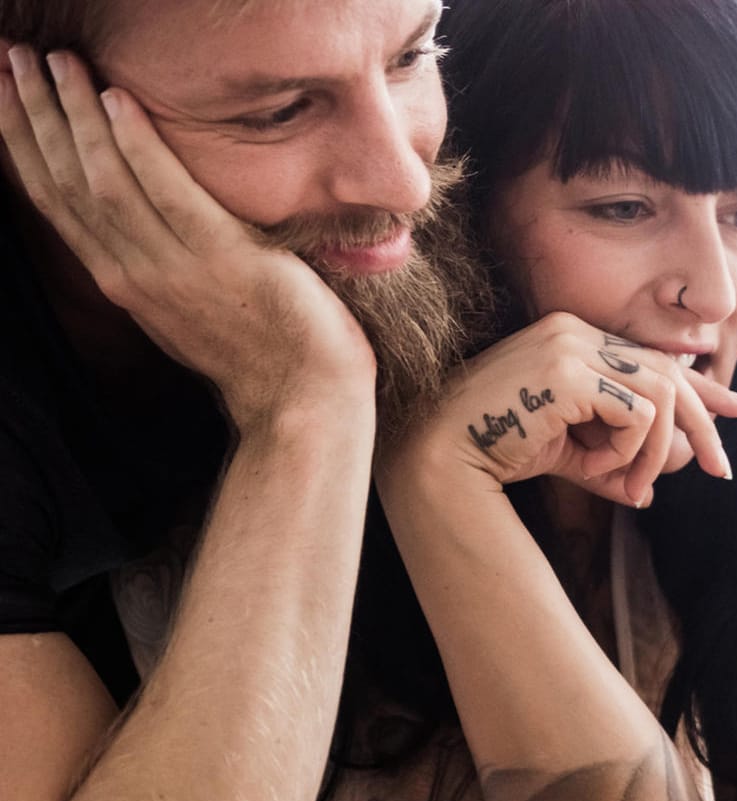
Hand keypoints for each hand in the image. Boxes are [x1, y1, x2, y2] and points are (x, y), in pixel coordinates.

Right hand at [0, 46, 375, 430]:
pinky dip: (138, 145)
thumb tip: (135, 228)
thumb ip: (153, 265)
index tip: (4, 93)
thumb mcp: (182, 308)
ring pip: (102, 178)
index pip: (54, 201)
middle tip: (14, 58)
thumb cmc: (255, 351)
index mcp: (121, 280)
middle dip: (33, 115)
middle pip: (65, 180)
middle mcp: (132, 272)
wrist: (301, 399)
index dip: (23, 144)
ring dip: (74, 114)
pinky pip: (170, 192)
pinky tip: (117, 101)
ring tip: (56, 62)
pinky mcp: (223, 257)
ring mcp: (174, 266)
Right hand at [384, 312, 736, 506]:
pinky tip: (592, 466)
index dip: (702, 390)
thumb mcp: (572, 455)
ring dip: (653, 454)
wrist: (441, 458)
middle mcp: (575, 330)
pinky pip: (636, 415)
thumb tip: (656, 487)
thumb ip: (615, 460)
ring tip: (627, 486)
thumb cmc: (498, 453)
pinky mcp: (570, 370)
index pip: (654, 358)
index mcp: (573, 337)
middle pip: (670, 374)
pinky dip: (627, 452)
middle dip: (703, 425)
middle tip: (722, 471)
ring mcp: (571, 344)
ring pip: (661, 397)